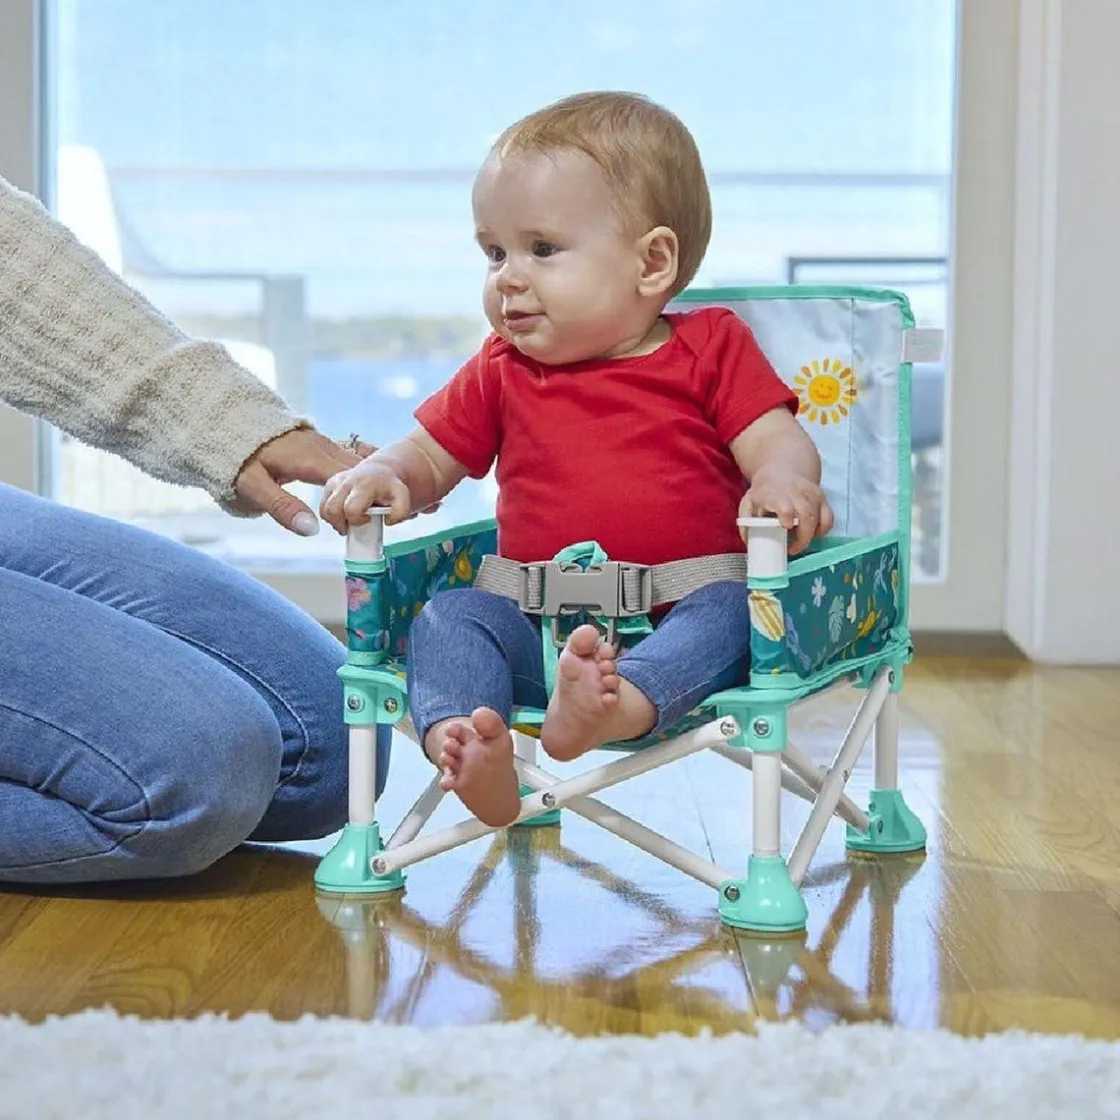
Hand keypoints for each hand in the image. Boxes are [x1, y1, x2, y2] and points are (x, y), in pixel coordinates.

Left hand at [234, 428, 368, 535]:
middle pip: (357, 470)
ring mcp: (321, 441)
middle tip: (373, 517)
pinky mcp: (317, 441)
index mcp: (309, 459)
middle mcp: (321, 447)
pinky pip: (345, 457)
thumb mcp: (253, 486)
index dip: (362, 500)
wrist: (226, 420)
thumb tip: (313, 530)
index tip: (366, 520)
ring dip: (363, 481)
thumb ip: (283, 507)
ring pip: (353, 462)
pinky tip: (356, 487)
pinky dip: (354, 472)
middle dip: (368, 491)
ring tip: (368, 505)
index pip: (349, 480)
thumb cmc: (236, 456)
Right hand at [319, 459, 411, 533]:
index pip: (351, 509)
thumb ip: (401, 512)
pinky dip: (330, 514)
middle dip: (340, 524)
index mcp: (365, 485)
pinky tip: (343, 515)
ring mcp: (336, 482)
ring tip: (349, 521)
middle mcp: (347, 482)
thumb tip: (388, 521)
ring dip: (334, 521)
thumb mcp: (403, 498)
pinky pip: (323, 505)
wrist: (383, 471)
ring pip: (324, 509)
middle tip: (353, 526)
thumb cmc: (391, 488)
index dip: (357, 520)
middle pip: (332, 510)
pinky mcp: (330, 484)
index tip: (367, 520)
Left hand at [740, 469, 833, 554]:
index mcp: (774, 493)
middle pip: (807, 515)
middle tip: (793, 549)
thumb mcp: (748, 503)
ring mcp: (812, 494)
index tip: (786, 527)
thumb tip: (749, 543)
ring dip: (812, 534)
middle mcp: (796, 492)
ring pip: (820, 516)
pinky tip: (813, 533)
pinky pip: (829, 517)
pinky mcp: (822, 497)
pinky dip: (824, 529)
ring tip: (799, 542)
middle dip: (803, 536)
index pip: (786, 506)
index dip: (788, 517)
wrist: (780, 471)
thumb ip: (746, 523)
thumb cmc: (764, 492)